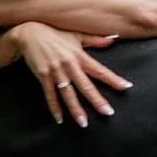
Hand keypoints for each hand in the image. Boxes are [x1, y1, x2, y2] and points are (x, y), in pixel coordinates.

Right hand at [7, 23, 131, 126]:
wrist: (29, 33)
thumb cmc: (55, 34)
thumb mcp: (76, 36)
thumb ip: (95, 40)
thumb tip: (114, 38)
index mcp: (79, 56)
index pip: (100, 70)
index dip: (113, 79)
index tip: (126, 87)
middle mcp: (69, 65)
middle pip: (86, 86)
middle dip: (97, 100)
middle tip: (108, 113)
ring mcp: (56, 72)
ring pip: (68, 94)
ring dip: (76, 109)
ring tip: (84, 123)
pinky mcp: (43, 76)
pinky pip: (50, 95)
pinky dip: (54, 107)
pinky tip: (59, 119)